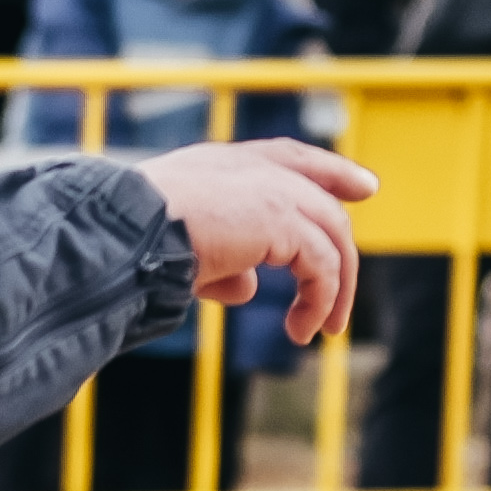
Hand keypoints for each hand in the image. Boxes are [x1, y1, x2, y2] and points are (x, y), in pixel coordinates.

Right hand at [133, 139, 379, 346]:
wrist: (125, 233)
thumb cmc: (135, 242)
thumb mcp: (185, 251)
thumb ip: (224, 264)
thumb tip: (249, 288)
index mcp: (224, 165)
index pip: (290, 159)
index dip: (331, 171)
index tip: (365, 187)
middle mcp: (253, 169)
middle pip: (322, 198)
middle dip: (343, 242)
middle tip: (344, 295)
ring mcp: (273, 190)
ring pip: (331, 235)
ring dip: (333, 289)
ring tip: (320, 331)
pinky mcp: (282, 220)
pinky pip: (321, 265)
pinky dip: (320, 300)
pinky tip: (301, 330)